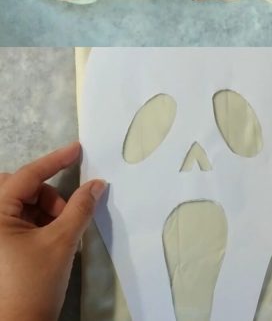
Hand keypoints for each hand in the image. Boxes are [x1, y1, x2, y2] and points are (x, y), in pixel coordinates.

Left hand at [0, 142, 106, 320]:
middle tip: (64, 209)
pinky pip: (14, 222)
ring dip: (42, 209)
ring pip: (17, 205)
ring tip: (61, 230)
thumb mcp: (62, 242)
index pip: (26, 177)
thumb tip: (97, 183)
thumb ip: (80, 207)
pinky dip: (35, 222)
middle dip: (44, 192)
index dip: (54, 161)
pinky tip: (51, 237)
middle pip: (16, 188)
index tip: (78, 148)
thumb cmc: (34, 283)